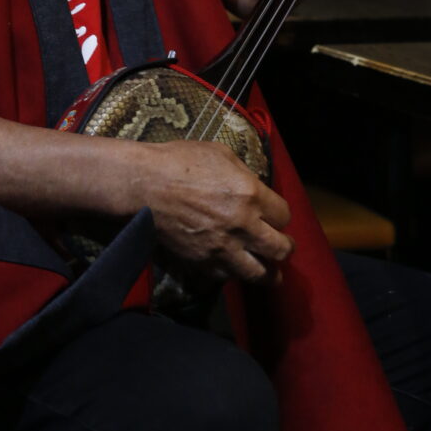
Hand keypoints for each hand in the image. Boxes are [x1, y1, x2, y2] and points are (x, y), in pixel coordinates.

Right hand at [127, 139, 292, 285]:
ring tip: (272, 273)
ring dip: (269, 273)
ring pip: (259, 274)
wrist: (145, 185)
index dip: (281, 215)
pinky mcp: (203, 262)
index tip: (276, 215)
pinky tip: (236, 268)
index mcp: (250, 194)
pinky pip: (228, 277)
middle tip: (284, 246)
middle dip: (285, 248)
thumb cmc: (181, 161)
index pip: (284, 215)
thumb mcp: (221, 153)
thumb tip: (255, 187)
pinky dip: (235, 274)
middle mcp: (243, 225)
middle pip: (280, 249)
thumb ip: (245, 173)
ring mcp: (223, 248)